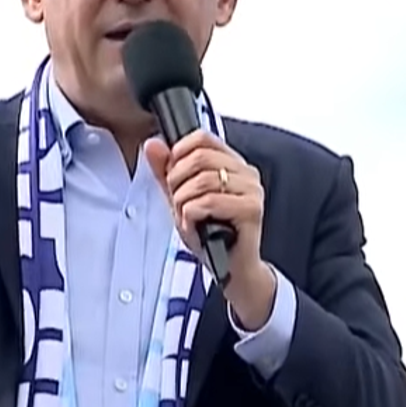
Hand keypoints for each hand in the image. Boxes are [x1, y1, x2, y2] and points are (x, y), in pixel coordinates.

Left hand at [146, 132, 275, 328]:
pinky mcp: (251, 210)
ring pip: (202, 181)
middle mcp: (246, 173)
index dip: (178, 155)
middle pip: (199, 157)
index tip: (172, 177)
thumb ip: (166, 172)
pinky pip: (208, 202)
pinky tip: (195, 226)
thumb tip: (153, 144)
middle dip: (177, 182)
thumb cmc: (210, 234)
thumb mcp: (180, 199)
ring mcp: (251, 191)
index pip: (202, 138)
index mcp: (232, 164)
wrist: (230, 268)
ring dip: (183, 203)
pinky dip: (191, 216)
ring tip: (187, 218)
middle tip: (178, 203)